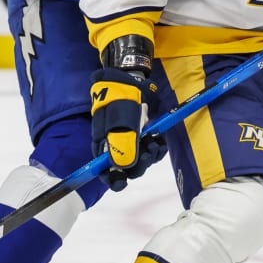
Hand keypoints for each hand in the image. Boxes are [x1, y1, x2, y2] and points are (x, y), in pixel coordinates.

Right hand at [90, 68, 165, 190]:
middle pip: (126, 169)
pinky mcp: (142, 137)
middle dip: (138, 165)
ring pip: (140, 161)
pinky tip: (159, 141)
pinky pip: (150, 150)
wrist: (129, 81)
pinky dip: (157, 148)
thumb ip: (122, 143)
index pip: (105, 171)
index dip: (113, 180)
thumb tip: (123, 167)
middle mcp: (115, 147)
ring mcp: (130, 142)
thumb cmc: (119, 99)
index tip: (122, 182)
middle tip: (147, 151)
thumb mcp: (119, 120)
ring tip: (154, 142)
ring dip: (150, 156)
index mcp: (103, 146)